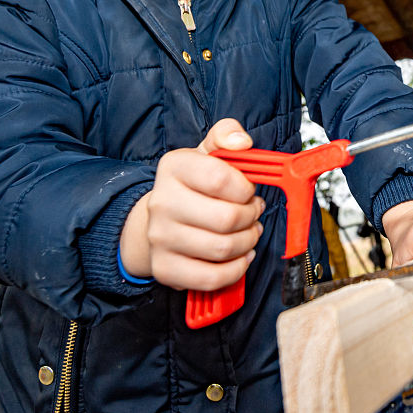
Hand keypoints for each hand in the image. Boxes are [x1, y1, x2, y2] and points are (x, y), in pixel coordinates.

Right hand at [119, 118, 264, 289]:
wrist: (158, 220)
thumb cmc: (194, 185)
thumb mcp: (208, 152)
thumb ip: (226, 134)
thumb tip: (242, 141)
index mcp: (174, 167)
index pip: (220, 178)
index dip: (245, 187)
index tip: (248, 190)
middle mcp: (161, 203)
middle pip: (226, 218)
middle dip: (251, 217)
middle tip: (254, 212)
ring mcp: (160, 239)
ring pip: (223, 248)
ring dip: (248, 241)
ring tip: (249, 231)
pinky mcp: (165, 269)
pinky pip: (212, 277)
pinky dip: (236, 269)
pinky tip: (241, 256)